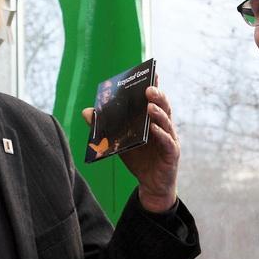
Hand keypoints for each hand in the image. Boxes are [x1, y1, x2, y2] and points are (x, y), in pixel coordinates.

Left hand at [82, 83, 179, 212]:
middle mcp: (164, 127)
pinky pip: (167, 142)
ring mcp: (170, 140)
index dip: (154, 86)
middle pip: (164, 107)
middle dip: (157, 96)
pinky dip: (160, 135)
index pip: (155, 100)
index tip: (151, 73)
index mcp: (153, 121)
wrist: (151, 186)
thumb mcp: (119, 141)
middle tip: (149, 88)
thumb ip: (106, 126)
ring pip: (166, 123)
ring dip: (158, 113)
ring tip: (149, 105)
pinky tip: (153, 129)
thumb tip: (86, 112)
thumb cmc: (139, 160)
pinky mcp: (171, 154)